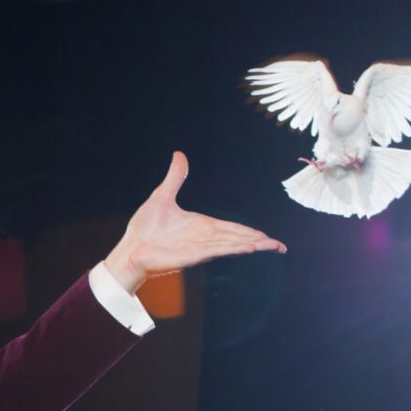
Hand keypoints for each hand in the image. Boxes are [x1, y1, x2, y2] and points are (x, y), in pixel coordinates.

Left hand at [103, 151, 284, 292]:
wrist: (129, 248)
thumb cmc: (144, 228)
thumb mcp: (161, 196)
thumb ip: (175, 178)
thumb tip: (179, 155)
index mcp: (202, 225)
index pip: (232, 228)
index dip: (251, 232)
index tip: (268, 237)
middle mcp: (205, 237)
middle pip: (238, 238)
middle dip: (260, 240)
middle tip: (280, 246)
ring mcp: (200, 247)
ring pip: (233, 245)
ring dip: (254, 244)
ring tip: (274, 246)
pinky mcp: (192, 255)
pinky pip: (217, 250)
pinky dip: (234, 248)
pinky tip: (249, 248)